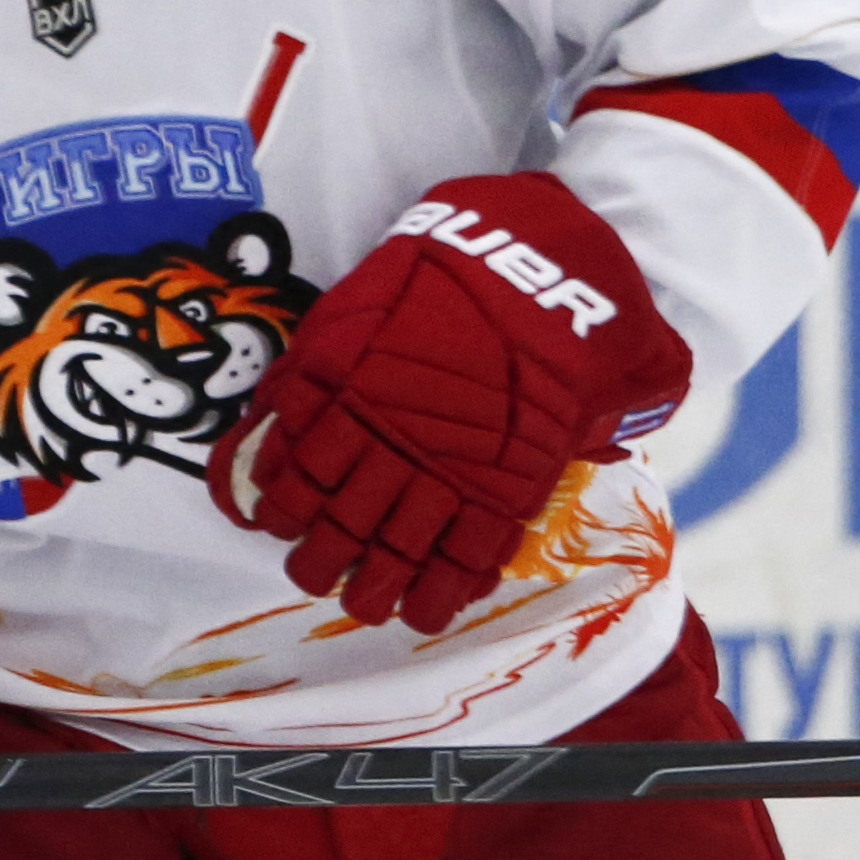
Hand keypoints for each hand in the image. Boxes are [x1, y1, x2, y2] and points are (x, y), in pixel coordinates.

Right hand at [211, 172, 690, 633]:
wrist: (531, 249)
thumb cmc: (573, 326)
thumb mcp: (593, 401)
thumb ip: (576, 440)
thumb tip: (592, 451)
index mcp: (492, 489)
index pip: (444, 570)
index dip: (417, 600)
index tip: (400, 611)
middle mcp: (428, 463)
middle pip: (370, 547)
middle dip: (345, 581)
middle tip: (328, 585)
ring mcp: (377, 416)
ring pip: (321, 502)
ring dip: (302, 539)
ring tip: (294, 552)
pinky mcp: (336, 368)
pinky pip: (291, 435)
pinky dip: (273, 472)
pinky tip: (267, 495)